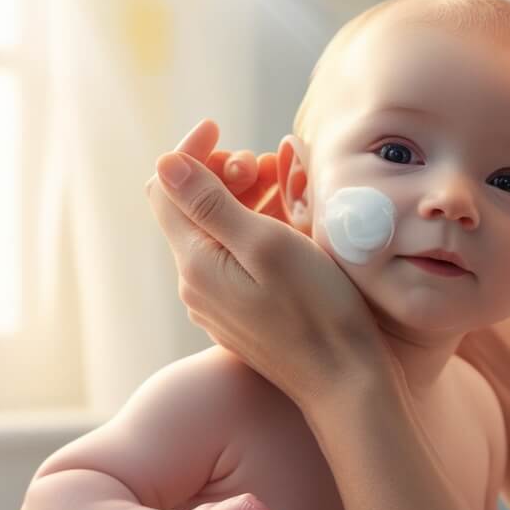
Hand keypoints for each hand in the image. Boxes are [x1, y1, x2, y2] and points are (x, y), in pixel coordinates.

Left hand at [145, 119, 393, 409]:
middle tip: (270, 164)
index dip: (189, 153)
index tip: (221, 128)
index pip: (165, 189)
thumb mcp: (265, 245)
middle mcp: (196, 283)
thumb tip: (165, 163)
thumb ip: (210, 204)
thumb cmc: (316, 309)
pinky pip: (236, 255)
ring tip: (287, 184)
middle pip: (192, 208)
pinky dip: (256, 227)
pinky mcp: (240, 310)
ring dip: (245, 197)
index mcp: (195, 263)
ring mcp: (218, 300)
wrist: (344, 381)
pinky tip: (289, 218)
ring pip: (218, 230)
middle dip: (226, 173)